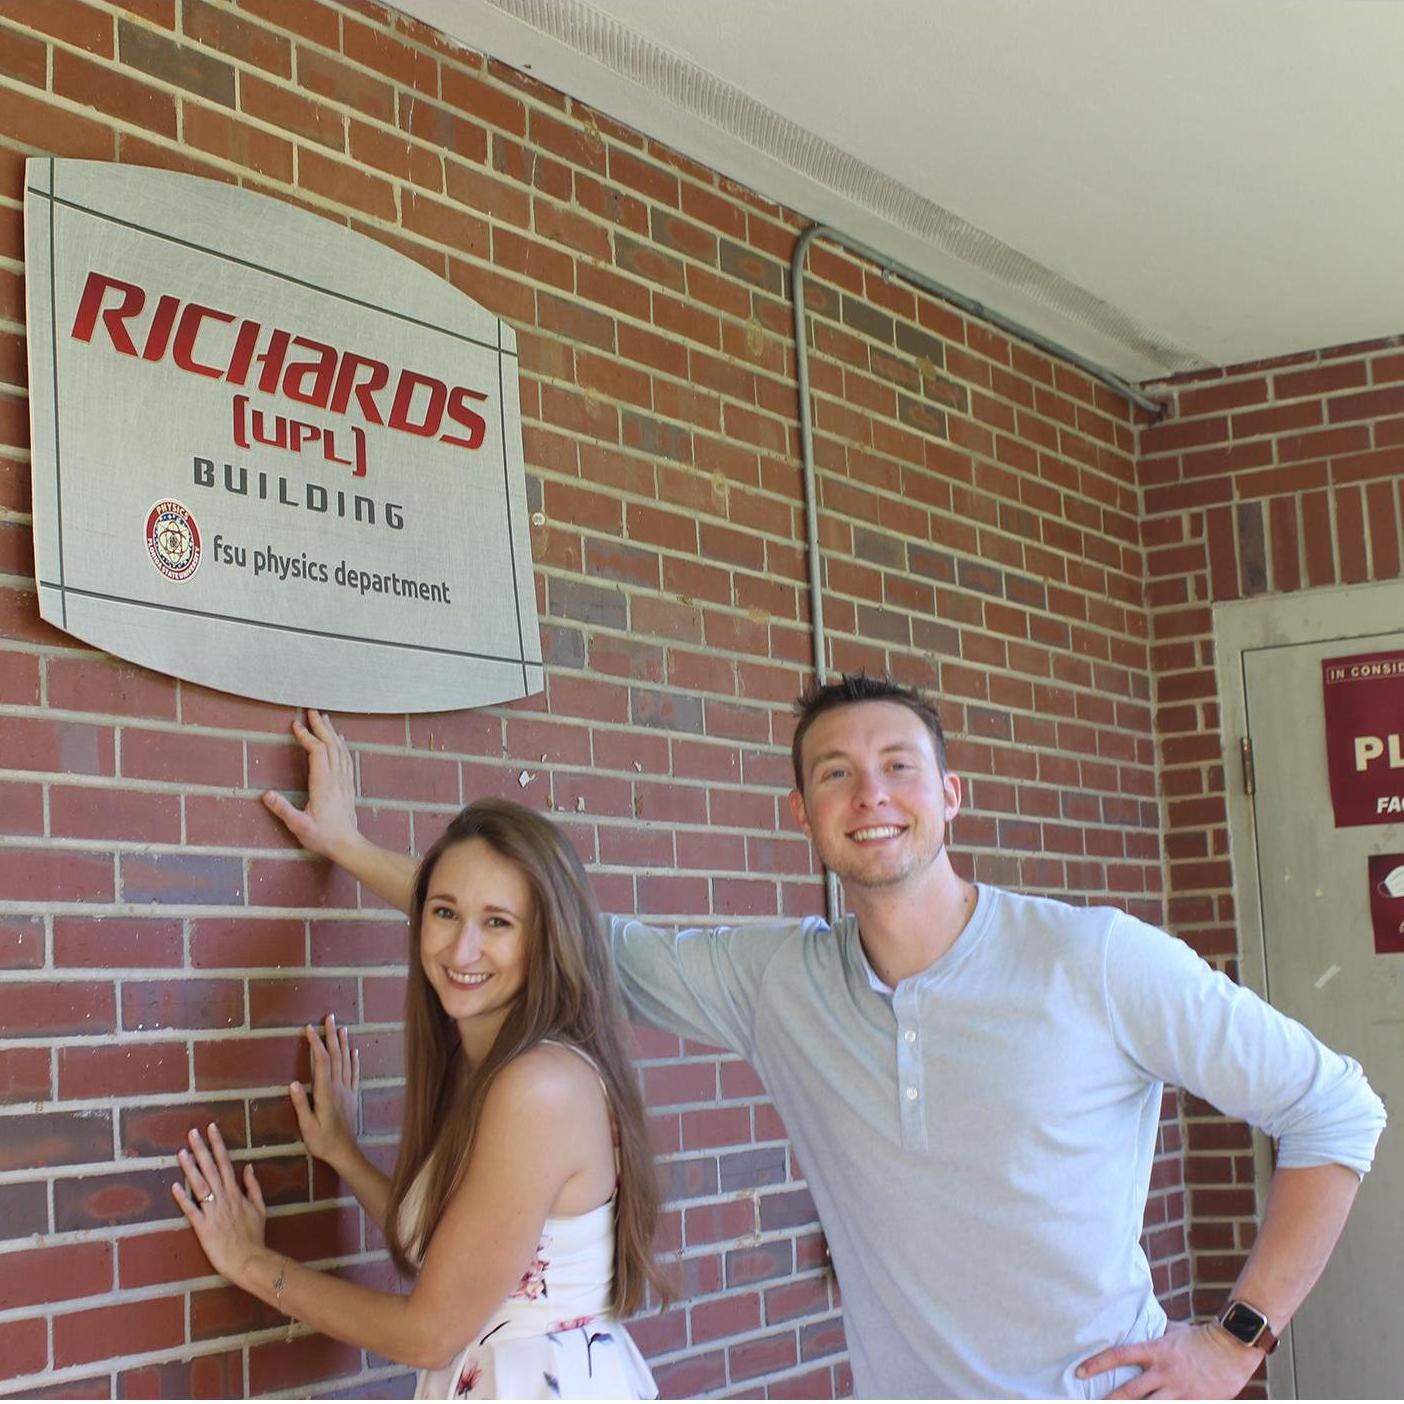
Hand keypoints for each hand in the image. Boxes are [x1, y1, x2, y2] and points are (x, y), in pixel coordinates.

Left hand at [172, 1123, 267, 1285]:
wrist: (248, 1259)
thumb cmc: (254, 1235)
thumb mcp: (260, 1207)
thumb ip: (253, 1186)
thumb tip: (247, 1166)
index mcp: (236, 1192)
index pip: (225, 1162)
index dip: (217, 1144)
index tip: (211, 1128)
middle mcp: (223, 1198)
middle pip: (211, 1169)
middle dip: (201, 1149)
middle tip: (192, 1132)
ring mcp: (212, 1212)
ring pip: (200, 1185)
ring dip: (190, 1168)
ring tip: (181, 1152)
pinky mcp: (202, 1227)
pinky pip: (191, 1210)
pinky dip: (183, 1198)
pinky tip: (174, 1186)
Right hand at [262, 709, 361, 862]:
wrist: (348, 845)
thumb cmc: (323, 837)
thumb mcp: (299, 826)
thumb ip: (283, 810)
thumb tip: (265, 794)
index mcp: (323, 784)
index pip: (317, 752)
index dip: (306, 736)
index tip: (295, 725)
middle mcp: (336, 778)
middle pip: (331, 745)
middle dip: (320, 726)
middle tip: (311, 711)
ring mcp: (345, 781)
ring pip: (340, 750)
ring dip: (332, 732)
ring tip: (324, 719)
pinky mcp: (349, 786)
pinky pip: (347, 759)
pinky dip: (342, 746)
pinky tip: (341, 741)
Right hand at [290, 1014, 360, 1168]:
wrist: (345, 1153)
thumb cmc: (323, 1142)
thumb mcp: (307, 1126)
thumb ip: (301, 1104)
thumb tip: (292, 1083)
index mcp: (326, 1092)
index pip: (321, 1062)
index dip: (315, 1044)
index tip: (309, 1028)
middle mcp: (339, 1087)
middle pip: (336, 1056)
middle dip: (331, 1036)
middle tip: (329, 1017)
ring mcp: (347, 1090)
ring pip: (346, 1062)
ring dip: (343, 1043)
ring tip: (342, 1027)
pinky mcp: (353, 1096)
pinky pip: (355, 1074)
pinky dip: (355, 1060)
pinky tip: (355, 1051)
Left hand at [1078, 1320, 1262, 1399]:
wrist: (1231, 1349)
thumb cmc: (1201, 1337)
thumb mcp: (1173, 1331)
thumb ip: (1156, 1335)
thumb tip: (1142, 1329)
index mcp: (1155, 1351)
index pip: (1119, 1356)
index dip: (1097, 1364)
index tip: (1079, 1371)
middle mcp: (1163, 1372)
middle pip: (1129, 1392)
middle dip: (1109, 1400)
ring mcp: (1178, 1390)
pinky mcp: (1193, 1402)